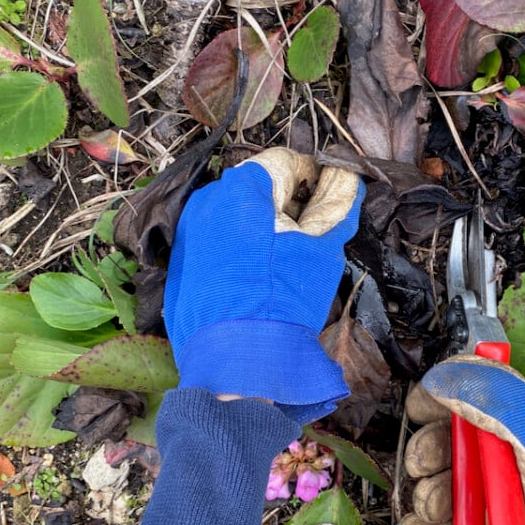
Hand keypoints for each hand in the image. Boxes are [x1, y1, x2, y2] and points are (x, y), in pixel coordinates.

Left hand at [164, 148, 363, 423]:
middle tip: (307, 238)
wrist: (237, 361)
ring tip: (282, 264)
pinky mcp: (178, 263)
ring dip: (262, 228)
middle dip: (286, 206)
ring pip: (236, 216)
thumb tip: (346, 176)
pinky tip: (254, 281)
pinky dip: (237, 250)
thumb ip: (336, 204)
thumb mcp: (322, 249)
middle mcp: (207, 200)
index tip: (328, 203)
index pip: (287, 163)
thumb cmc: (286, 297)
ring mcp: (188, 232)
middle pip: (258, 189)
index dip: (315, 180)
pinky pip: (216, 242)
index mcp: (242, 187)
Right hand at [399, 356, 524, 524]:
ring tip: (439, 505)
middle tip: (428, 461)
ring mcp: (484, 499)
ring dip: (426, 492)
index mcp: (514, 423)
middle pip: (439, 442)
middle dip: (426, 450)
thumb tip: (441, 376)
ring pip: (430, 485)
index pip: (462, 398)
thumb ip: (492, 393)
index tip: (424, 407)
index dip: (437, 399)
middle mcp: (496, 459)